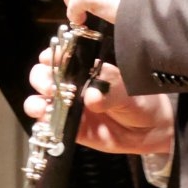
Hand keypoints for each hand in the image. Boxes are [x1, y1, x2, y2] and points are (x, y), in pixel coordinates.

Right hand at [25, 59, 174, 155]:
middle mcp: (74, 85)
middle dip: (41, 79)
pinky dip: (43, 123)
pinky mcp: (71, 128)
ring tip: (44, 106)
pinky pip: (50, 124)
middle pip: (44, 75)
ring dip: (36, 102)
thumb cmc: (141, 102)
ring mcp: (70, 107)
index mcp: (88, 69)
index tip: (50, 59)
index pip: (62, 56)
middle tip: (50, 87)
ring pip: (40, 100)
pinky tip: (47, 121)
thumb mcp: (129, 92)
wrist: (151, 131)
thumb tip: (92, 97)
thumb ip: (111, 93)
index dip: (52, 56)